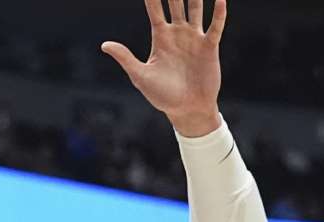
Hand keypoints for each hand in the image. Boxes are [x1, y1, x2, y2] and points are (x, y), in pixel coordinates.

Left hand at [102, 0, 226, 136]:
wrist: (186, 109)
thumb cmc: (161, 95)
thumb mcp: (140, 75)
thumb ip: (125, 58)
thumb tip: (104, 44)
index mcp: (160, 38)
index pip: (155, 10)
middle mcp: (177, 34)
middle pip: (176, 3)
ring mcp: (194, 39)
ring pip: (196, 9)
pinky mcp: (210, 47)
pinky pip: (215, 26)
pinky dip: (218, 13)